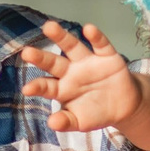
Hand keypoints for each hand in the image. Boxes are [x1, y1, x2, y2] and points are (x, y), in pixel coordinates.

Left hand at [17, 20, 142, 133]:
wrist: (124, 105)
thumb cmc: (96, 112)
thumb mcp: (81, 121)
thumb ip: (67, 122)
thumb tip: (52, 123)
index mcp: (62, 89)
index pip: (47, 86)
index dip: (38, 87)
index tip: (27, 89)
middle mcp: (71, 72)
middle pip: (54, 63)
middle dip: (41, 58)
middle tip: (26, 52)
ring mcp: (88, 62)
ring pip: (72, 47)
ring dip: (61, 37)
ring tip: (49, 27)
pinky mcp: (106, 56)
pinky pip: (101, 45)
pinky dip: (96, 37)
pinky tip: (88, 29)